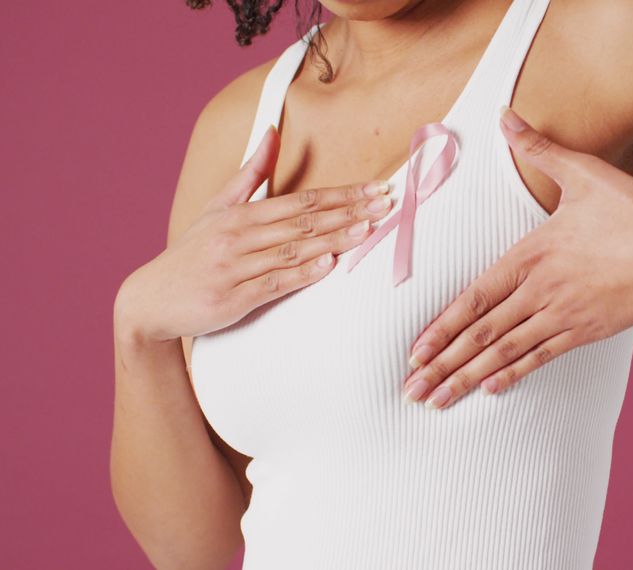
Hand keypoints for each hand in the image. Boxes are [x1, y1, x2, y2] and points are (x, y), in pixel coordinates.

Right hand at [114, 125, 395, 344]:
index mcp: (239, 214)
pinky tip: (328, 266)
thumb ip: (250, 173)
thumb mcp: (217, 208)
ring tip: (367, 230)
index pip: (300, 201)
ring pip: (292, 250)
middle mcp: (237, 237)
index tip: (375, 189)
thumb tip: (272, 129)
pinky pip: (272, 284)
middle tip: (386, 204)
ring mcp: (234, 268)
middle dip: (347, 212)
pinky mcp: (231, 298)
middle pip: (302, 221)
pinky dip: (301, 274)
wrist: (150, 300)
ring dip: (332, 240)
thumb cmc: (193, 252)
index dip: (341, 195)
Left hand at [401, 106, 632, 408]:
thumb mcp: (584, 174)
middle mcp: (542, 290)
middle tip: (411, 391)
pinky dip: (512, 374)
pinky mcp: (586, 332)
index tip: (416, 349)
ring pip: (505, 352)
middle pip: (482, 333)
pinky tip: (490, 389)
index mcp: (533, 254)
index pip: (475, 296)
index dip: (442, 326)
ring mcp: (564, 315)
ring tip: (437, 400)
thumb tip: (504, 115)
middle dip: (443, 365)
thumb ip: (539, 148)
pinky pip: (540, 358)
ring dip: (468, 378)